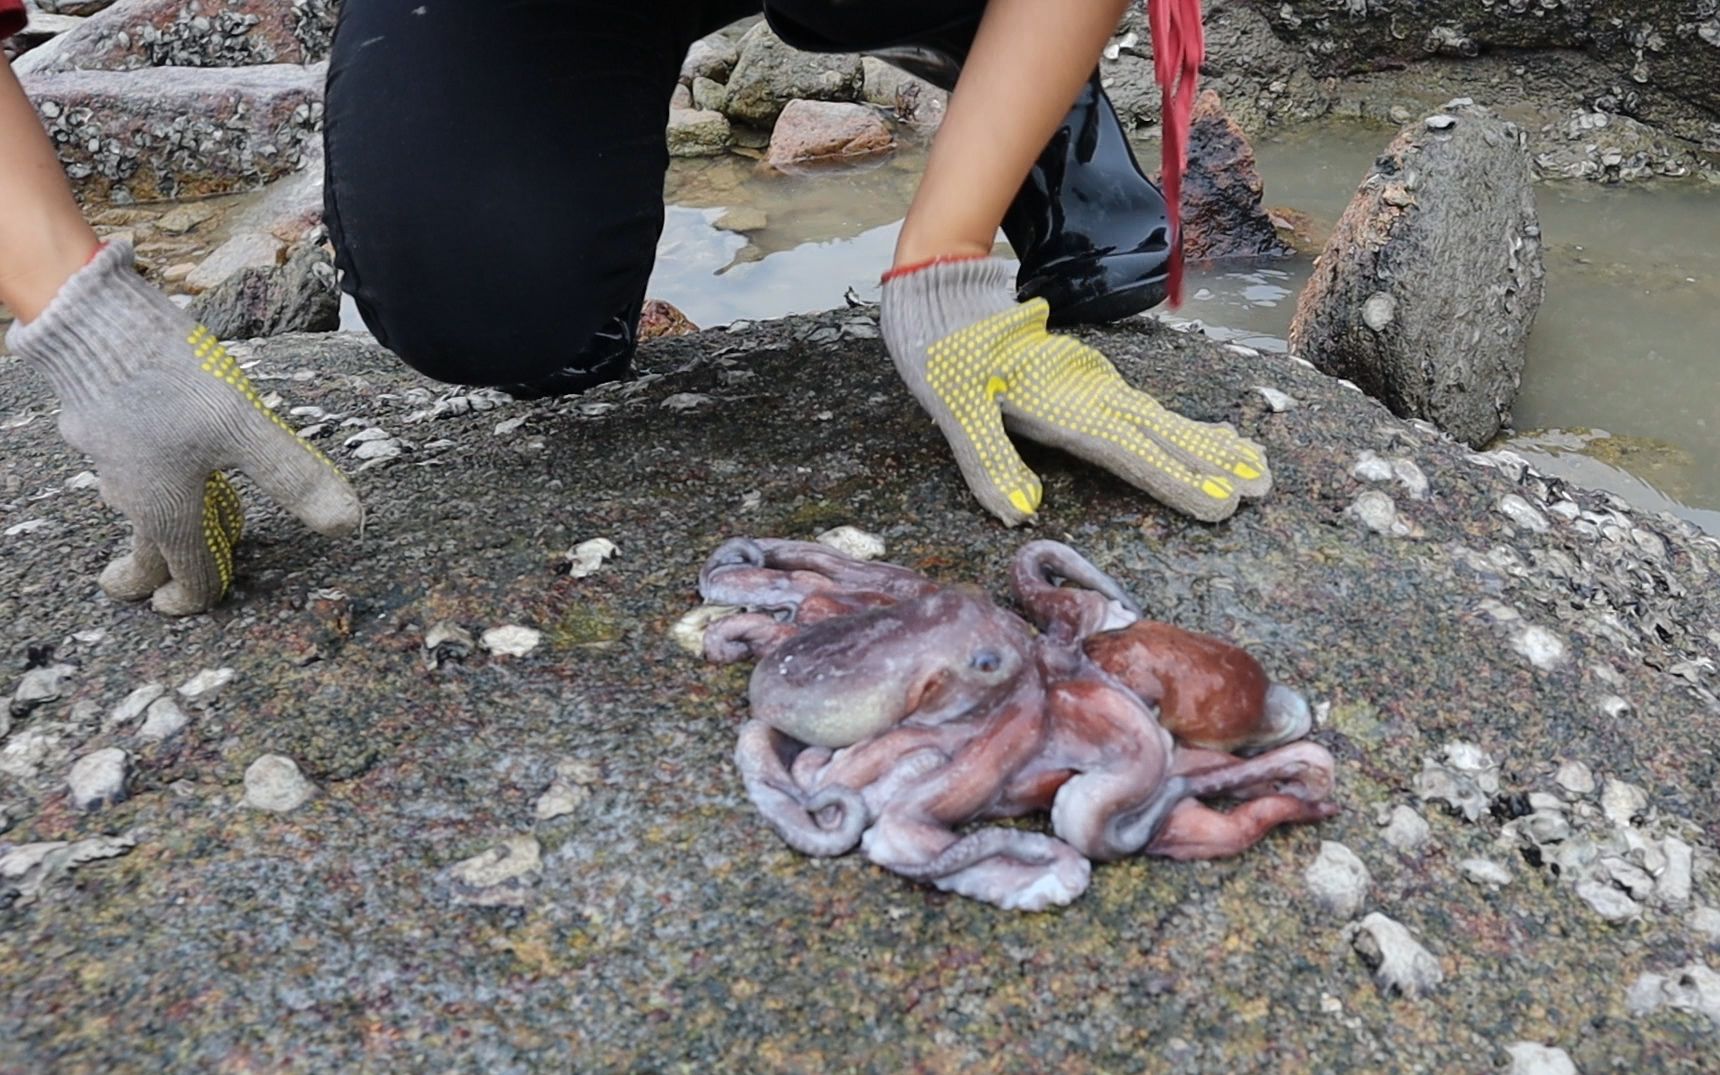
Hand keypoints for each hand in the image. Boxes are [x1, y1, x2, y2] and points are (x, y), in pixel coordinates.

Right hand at [6, 241, 362, 614]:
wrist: (94, 324)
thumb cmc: (170, 381)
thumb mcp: (246, 429)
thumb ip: (295, 479)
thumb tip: (349, 526)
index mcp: (168, 512)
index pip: (186, 575)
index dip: (196, 597)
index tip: (185, 607)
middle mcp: (133, 495)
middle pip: (143, 551)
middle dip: (146, 577)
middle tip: (145, 597)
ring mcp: (109, 459)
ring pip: (133, 508)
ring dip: (151, 526)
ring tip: (167, 528)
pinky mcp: (97, 425)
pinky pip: (123, 469)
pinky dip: (142, 482)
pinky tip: (156, 456)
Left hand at [881, 256, 1269, 524]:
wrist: (944, 291)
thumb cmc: (945, 350)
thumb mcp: (955, 404)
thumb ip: (988, 459)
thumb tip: (1021, 516)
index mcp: (1064, 405)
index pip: (1130, 451)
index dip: (1175, 479)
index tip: (1221, 502)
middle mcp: (1090, 394)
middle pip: (1162, 434)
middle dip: (1213, 464)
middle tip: (1263, 488)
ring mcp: (1093, 382)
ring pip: (1162, 420)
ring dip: (1209, 445)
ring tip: (1256, 467)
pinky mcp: (1089, 377)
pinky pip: (1147, 409)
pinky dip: (1183, 428)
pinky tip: (1205, 438)